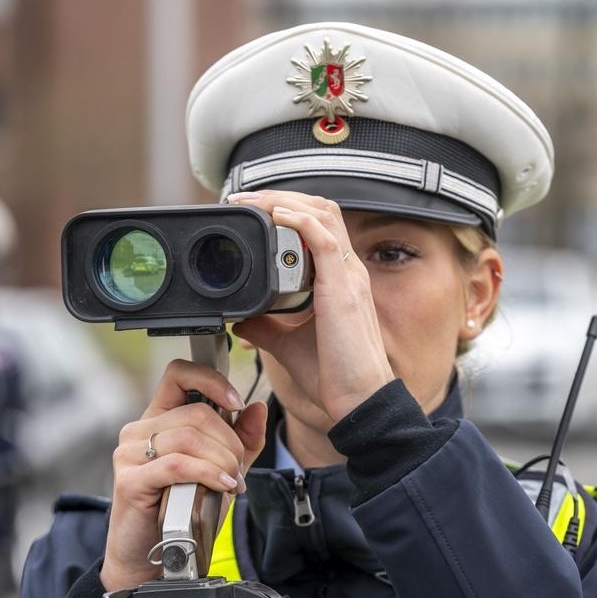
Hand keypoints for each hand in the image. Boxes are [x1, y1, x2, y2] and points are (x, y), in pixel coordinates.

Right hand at [99, 360, 267, 592]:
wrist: (153, 560)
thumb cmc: (183, 515)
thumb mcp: (220, 472)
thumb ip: (240, 441)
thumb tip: (256, 407)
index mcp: (159, 420)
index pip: (178, 374)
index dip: (210, 379)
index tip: (236, 402)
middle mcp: (139, 431)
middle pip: (196, 411)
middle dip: (230, 439)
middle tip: (239, 469)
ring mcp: (130, 454)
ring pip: (188, 437)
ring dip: (222, 459)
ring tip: (232, 482)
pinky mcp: (130, 480)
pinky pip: (178, 464)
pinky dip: (208, 472)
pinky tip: (222, 484)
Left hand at [228, 190, 394, 422]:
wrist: (358, 401)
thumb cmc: (334, 376)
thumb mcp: (288, 345)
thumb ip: (265, 327)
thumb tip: (238, 318)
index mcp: (338, 279)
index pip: (317, 225)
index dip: (286, 209)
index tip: (251, 211)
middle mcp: (347, 271)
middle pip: (320, 209)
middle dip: (280, 196)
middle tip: (243, 200)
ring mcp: (348, 277)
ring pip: (322, 215)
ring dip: (284, 201)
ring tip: (253, 201)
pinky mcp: (343, 289)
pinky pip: (324, 239)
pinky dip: (300, 221)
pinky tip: (276, 215)